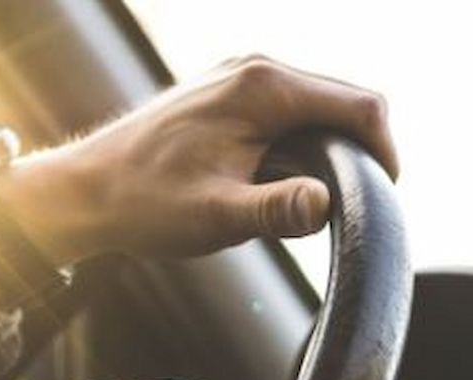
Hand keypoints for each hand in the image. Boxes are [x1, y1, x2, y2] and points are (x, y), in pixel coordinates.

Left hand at [0, 56, 398, 264]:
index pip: (362, 106)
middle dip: (364, 152)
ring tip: (319, 199)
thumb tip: (326, 205)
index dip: (386, 152)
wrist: (85, 191)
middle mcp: (258, 70)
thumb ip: (277, 210)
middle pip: (349, 101)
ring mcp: (245, 78)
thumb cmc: (146, 203)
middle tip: (356, 208)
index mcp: (264, 88)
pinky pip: (298, 112)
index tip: (383, 199)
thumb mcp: (218, 216)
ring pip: (324, 107)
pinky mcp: (236, 95)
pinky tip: (290, 183)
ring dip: (337, 151)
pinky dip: (311, 145)